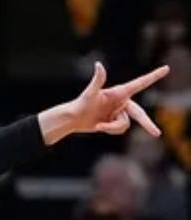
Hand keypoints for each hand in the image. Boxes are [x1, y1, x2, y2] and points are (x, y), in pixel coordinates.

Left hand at [42, 61, 168, 141]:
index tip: (166, 68)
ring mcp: (120, 112)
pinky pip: (119, 129)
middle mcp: (122, 102)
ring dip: (112, 128)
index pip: (140, 83)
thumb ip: (97, 79)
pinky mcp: (115, 121)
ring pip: (125, 125)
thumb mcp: (89, 93)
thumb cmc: (80, 104)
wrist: (73, 119)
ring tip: (99, 126)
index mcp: (120, 92)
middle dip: (148, 124)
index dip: (154, 76)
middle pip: (139, 114)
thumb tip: (98, 65)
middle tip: (157, 134)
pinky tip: (100, 127)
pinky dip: (110, 130)